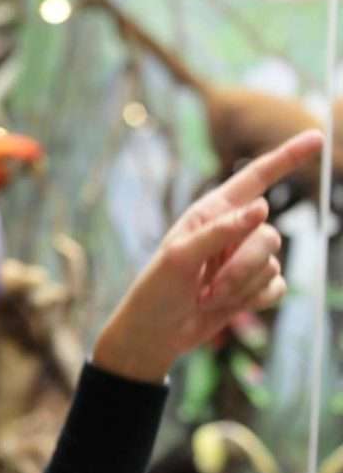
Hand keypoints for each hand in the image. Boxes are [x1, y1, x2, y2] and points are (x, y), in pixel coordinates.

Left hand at [93, 129, 322, 383]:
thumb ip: (221, 231)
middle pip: (270, 236)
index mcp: (212, 213)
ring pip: (272, 265)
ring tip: (207, 298)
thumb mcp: (180, 258)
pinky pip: (277, 287)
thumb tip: (262, 206)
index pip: (255, 178)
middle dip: (242, 268)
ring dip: (241, 288)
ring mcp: (245, 259)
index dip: (286, 158)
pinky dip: (254, 301)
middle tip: (208, 288)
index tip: (315, 137)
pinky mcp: (254, 286)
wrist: (156, 334)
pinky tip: (228, 307)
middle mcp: (233, 231)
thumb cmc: (157, 291)